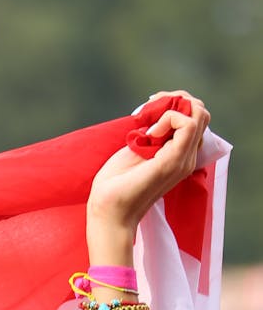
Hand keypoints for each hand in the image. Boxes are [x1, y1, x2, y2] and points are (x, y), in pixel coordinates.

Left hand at [86, 90, 209, 259]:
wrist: (108, 210)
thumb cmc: (116, 184)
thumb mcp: (137, 149)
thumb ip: (153, 133)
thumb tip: (159, 109)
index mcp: (178, 155)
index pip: (195, 118)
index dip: (175, 104)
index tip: (148, 109)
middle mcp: (186, 158)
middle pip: (201, 113)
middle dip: (178, 99)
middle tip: (150, 107)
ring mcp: (182, 160)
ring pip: (199, 115)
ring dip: (173, 106)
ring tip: (150, 120)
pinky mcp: (174, 160)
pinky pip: (188, 124)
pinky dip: (169, 118)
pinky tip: (150, 134)